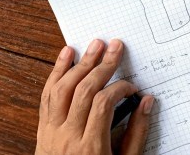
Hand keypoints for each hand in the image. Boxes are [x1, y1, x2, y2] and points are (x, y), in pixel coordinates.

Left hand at [36, 39, 154, 154]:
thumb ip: (136, 134)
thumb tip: (146, 102)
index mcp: (90, 148)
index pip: (103, 104)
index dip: (119, 88)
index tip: (131, 86)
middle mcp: (67, 138)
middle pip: (83, 91)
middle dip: (102, 65)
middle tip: (116, 46)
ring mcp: (51, 133)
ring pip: (63, 89)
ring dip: (79, 63)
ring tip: (94, 45)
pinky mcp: (43, 130)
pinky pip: (47, 97)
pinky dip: (56, 73)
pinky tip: (66, 56)